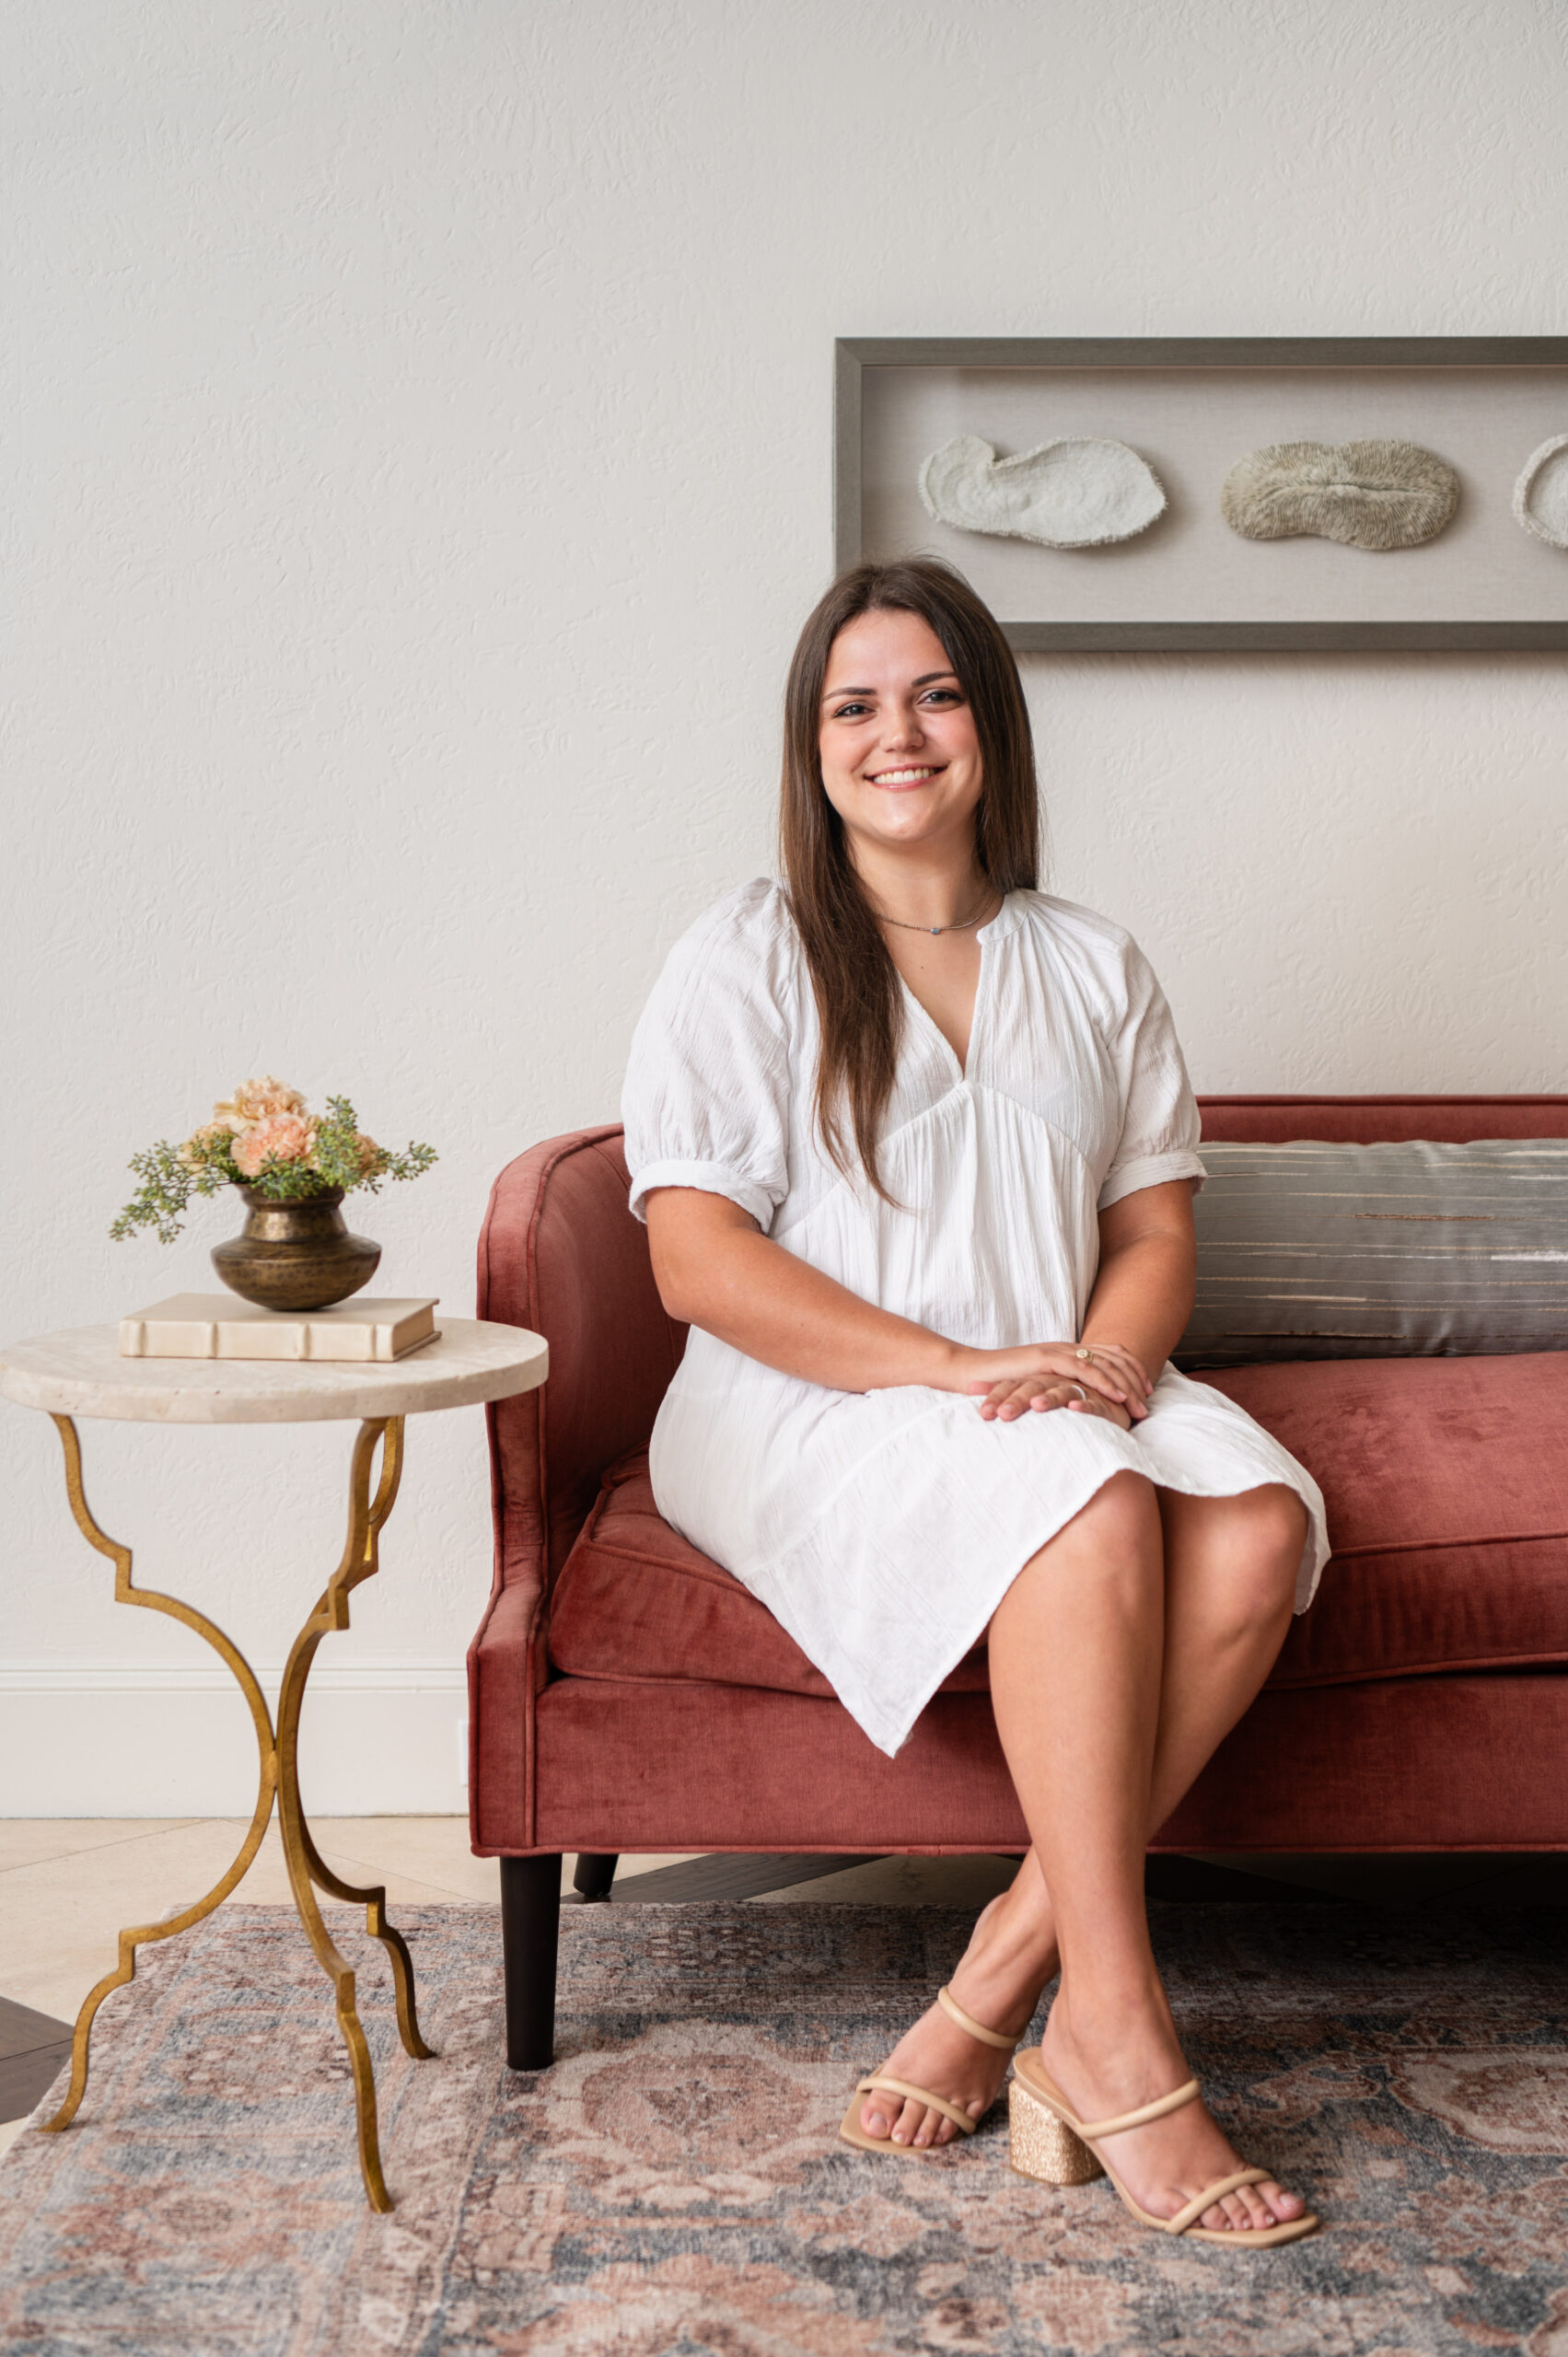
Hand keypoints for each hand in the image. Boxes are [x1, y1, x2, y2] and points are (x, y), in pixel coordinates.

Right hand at [958, 1340, 1152, 1424]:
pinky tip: (1116, 1397)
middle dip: (1135, 1381)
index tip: (1146, 1391)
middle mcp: (1065, 1347)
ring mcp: (1055, 1351)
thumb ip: (1059, 1389)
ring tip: (1138, 1406)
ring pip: (1102, 1363)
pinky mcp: (1044, 1359)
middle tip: (1148, 1404)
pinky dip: (1103, 1381)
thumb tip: (1078, 1406)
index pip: (1110, 1354)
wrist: (970, 1373)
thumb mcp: (1038, 1387)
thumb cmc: (1002, 1385)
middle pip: (1113, 1357)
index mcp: (1067, 1351)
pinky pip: (1082, 1368)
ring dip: (1125, 1385)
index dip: (1132, 1370)